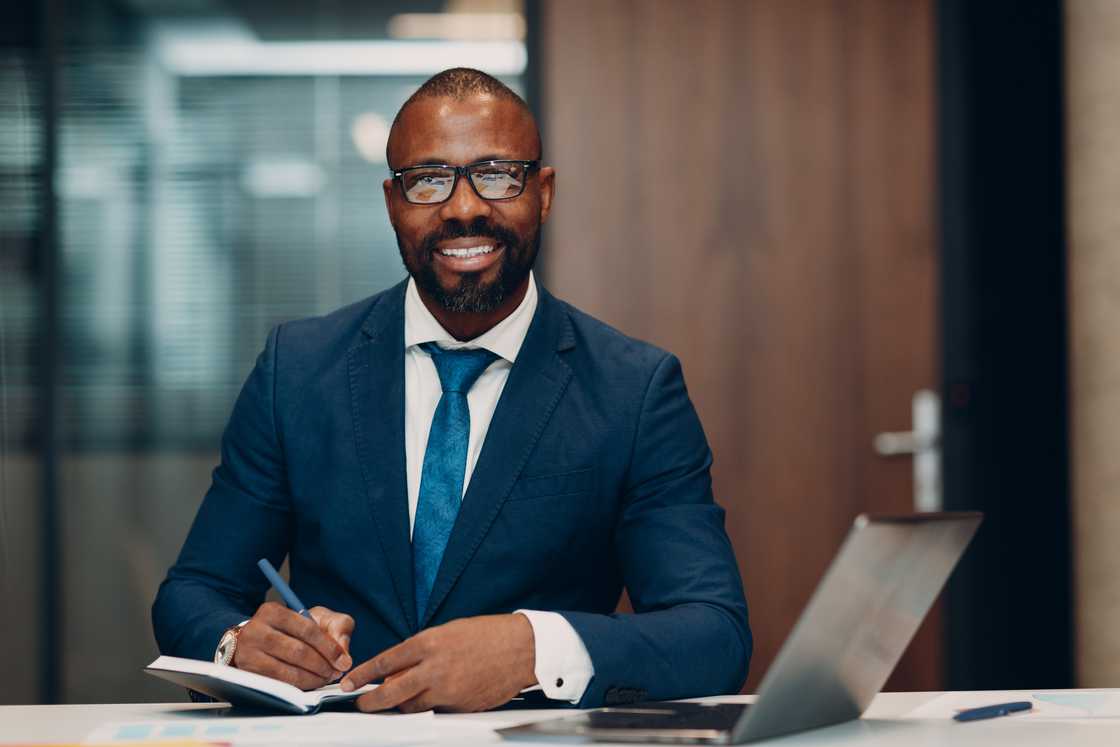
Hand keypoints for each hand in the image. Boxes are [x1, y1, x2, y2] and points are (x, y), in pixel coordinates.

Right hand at [233, 602, 354, 689]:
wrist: (255, 641)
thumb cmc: (291, 629)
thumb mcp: (315, 617)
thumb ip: (337, 626)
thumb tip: (344, 653)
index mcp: (273, 611)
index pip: (307, 629)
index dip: (329, 647)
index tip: (344, 661)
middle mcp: (256, 630)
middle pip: (298, 651)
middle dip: (322, 665)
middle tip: (336, 673)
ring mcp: (248, 653)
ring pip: (288, 671)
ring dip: (313, 678)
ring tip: (326, 678)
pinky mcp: (248, 673)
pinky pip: (279, 683)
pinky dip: (299, 686)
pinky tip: (311, 683)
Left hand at [341, 613, 535, 712]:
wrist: (522, 648)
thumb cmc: (488, 635)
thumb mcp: (448, 632)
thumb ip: (423, 651)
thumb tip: (399, 668)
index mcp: (429, 643)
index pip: (385, 662)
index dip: (363, 674)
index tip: (350, 681)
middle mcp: (435, 668)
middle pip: (391, 692)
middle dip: (371, 701)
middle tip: (362, 704)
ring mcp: (448, 690)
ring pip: (411, 707)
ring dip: (400, 706)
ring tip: (396, 701)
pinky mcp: (460, 706)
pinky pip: (436, 711)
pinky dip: (429, 707)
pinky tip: (431, 699)